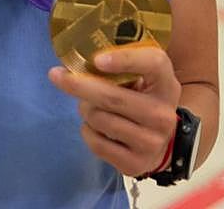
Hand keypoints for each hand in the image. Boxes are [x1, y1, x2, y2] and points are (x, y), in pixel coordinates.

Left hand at [48, 47, 180, 176]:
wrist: (161, 145)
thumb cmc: (143, 101)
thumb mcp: (144, 80)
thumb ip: (123, 67)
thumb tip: (79, 59)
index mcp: (166, 85)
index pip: (154, 64)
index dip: (125, 60)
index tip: (97, 59)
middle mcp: (163, 114)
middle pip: (113, 97)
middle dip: (79, 84)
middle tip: (56, 75)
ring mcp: (151, 142)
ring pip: (99, 119)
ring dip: (85, 109)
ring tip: (90, 107)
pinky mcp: (136, 164)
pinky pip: (96, 143)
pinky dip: (87, 131)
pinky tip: (95, 127)